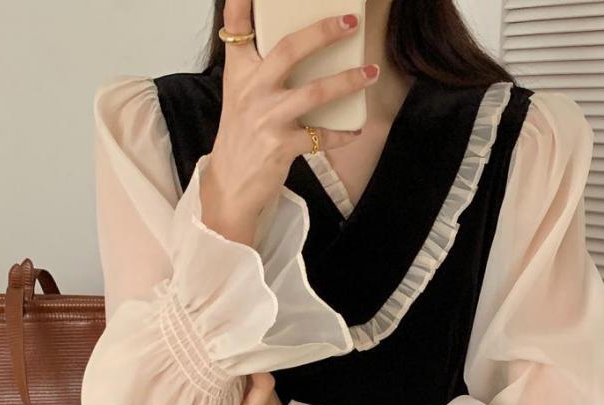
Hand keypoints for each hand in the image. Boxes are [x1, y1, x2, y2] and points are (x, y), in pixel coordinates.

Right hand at [201, 13, 375, 248]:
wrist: (232, 186)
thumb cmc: (242, 135)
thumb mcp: (241, 94)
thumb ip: (262, 67)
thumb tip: (301, 44)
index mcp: (239, 72)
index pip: (237, 28)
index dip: (242, 3)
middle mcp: (252, 90)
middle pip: (290, 50)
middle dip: (323, 33)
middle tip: (350, 22)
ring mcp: (267, 118)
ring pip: (314, 92)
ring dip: (348, 81)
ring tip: (371, 72)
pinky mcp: (281, 146)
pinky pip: (320, 136)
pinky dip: (342, 134)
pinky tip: (357, 128)